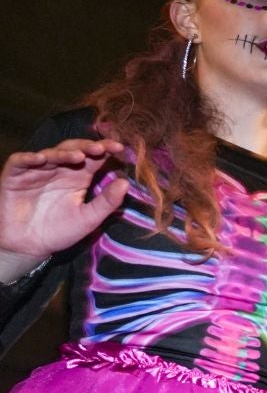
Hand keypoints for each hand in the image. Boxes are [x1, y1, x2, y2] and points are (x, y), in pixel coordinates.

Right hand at [0, 138, 128, 278]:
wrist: (30, 246)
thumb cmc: (60, 231)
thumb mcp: (89, 218)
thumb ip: (107, 202)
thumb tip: (126, 183)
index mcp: (78, 177)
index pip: (93, 158)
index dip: (105, 150)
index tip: (120, 148)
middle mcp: (59, 169)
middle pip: (72, 150)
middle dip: (87, 147)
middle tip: (101, 148)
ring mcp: (36, 170)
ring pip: (49, 154)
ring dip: (63, 153)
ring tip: (78, 156)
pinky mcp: (15, 175)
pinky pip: (19, 162)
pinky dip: (29, 158)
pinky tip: (41, 159)